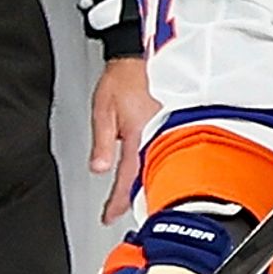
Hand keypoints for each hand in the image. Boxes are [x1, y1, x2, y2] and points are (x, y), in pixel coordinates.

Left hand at [88, 54, 155, 224]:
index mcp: (140, 136)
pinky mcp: (174, 127)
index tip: (108, 216)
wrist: (139, 58)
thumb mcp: (102, 111)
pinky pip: (167, 156)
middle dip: (135, 202)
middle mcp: (157, 137)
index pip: (127, 178)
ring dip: (148, 188)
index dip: (117, 201)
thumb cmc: (121, 80)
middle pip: (148, 180)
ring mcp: (168, 133)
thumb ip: (102, 143)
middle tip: (123, 215)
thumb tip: (98, 169)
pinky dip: (160, 171)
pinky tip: (155, 177)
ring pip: (160, 170)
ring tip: (137, 204)